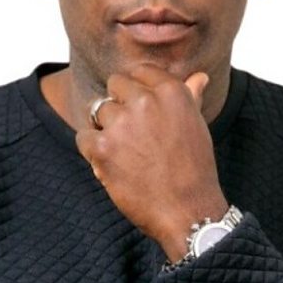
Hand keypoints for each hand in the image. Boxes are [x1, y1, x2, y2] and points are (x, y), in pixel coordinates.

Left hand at [76, 64, 228, 261]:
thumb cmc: (194, 169)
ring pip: (97, 110)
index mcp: (171, 91)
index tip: (141, 109)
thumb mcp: (197, 126)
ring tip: (125, 152)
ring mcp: (121, 123)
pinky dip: (92, 149)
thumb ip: (190, 96)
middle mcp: (145, 101)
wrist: (187, 211)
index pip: (139, 71)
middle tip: (133, 134)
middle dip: (119, 105)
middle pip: (114, 85)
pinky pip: (83, 136)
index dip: (137, 89)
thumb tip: (199, 76)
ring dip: (105, 128)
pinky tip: (110, 163)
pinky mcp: (102, 147)